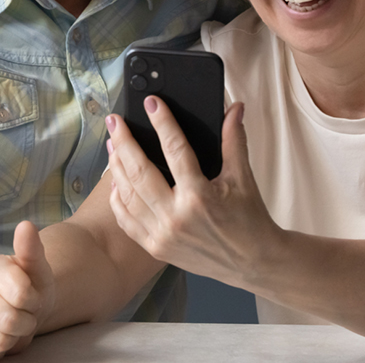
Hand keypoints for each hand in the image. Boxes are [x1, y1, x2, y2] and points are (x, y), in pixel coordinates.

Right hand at [0, 221, 55, 361]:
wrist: (23, 307)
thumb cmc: (32, 286)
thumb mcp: (38, 268)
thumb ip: (32, 248)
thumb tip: (26, 226)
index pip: (22, 295)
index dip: (35, 303)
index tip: (33, 297)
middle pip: (8, 320)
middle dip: (25, 323)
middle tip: (24, 315)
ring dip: (11, 339)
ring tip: (11, 327)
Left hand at [105, 99, 276, 285]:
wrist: (253, 263)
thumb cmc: (249, 219)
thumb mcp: (243, 178)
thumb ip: (234, 140)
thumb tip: (234, 109)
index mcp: (199, 196)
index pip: (175, 149)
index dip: (162, 122)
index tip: (152, 103)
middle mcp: (176, 217)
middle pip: (140, 171)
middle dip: (124, 142)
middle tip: (115, 121)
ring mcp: (162, 235)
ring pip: (128, 195)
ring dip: (116, 166)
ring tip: (111, 144)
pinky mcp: (156, 248)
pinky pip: (128, 221)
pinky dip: (118, 199)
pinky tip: (116, 181)